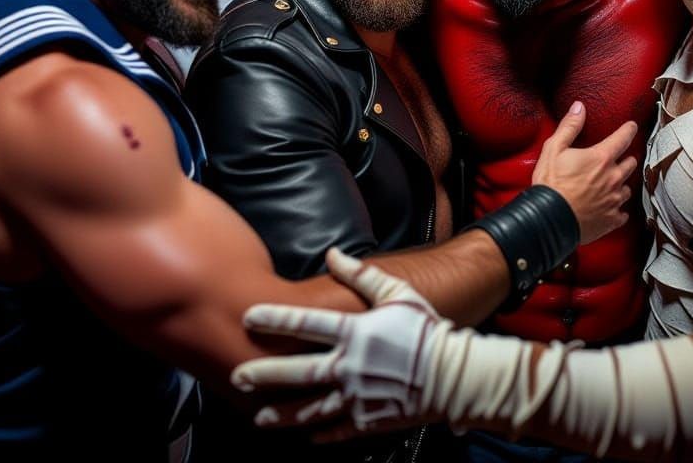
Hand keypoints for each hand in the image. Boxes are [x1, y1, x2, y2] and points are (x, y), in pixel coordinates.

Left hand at [233, 247, 443, 438]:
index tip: (248, 317)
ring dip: (283, 414)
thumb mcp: (397, 294)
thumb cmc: (427, 329)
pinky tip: (305, 437)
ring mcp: (357, 397)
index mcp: (356, 332)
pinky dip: (319, 434)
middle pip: (298, 371)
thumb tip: (333, 255)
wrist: (455, 376)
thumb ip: (362, 275)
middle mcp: (350, 366)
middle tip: (238, 376)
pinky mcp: (368, 420)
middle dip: (265, 375)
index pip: (306, 323)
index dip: (275, 318)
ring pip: (311, 408)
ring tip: (259, 418)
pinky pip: (337, 429)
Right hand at [531, 103, 637, 243]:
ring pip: (628, 188)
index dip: (629, 129)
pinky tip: (611, 208)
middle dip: (626, 158)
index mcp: (601, 159)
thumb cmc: (551, 183)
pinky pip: (622, 213)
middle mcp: (613, 178)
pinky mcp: (611, 220)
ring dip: (622, 183)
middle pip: (630, 164)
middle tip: (620, 157)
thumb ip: (570, 126)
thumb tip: (579, 107)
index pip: (622, 138)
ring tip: (614, 183)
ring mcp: (614, 200)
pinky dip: (618, 209)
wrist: (549, 220)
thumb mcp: (554, 148)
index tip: (632, 126)